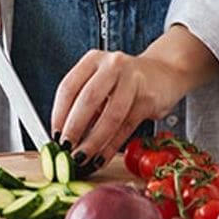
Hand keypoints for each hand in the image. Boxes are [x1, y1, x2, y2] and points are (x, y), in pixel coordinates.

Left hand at [51, 25, 218, 170]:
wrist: (163, 73)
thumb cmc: (125, 81)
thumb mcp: (101, 82)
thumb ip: (83, 103)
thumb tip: (63, 136)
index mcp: (93, 60)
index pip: (68, 87)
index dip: (59, 114)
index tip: (55, 135)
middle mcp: (112, 65)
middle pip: (88, 99)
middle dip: (74, 128)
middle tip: (66, 149)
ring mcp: (132, 80)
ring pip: (110, 115)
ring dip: (94, 141)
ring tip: (82, 158)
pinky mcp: (148, 99)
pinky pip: (126, 127)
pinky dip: (111, 146)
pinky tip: (101, 158)